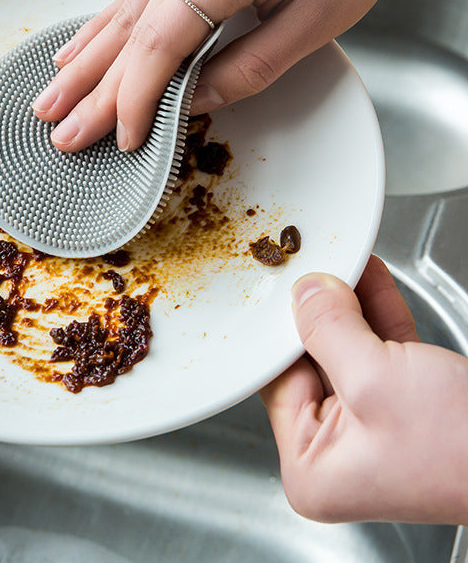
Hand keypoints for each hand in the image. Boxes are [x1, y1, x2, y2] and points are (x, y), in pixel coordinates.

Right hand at [32, 0, 420, 152]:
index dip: (136, 97)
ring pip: (121, 12)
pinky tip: (75, 51)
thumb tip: (195, 101)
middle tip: (60, 133)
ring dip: (83, 63)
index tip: (123, 136)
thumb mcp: (316, 23)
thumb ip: (249, 69)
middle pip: (129, 32)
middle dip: (91, 90)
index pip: (162, 44)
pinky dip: (102, 27)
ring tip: (50, 100)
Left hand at [260, 255, 467, 523]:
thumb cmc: (460, 454)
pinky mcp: (405, 407)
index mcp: (311, 464)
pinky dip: (378, 312)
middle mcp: (336, 451)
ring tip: (340, 262)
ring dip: (348, 302)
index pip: (277, 379)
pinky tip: (370, 277)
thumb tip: (306, 294)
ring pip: (347, 349)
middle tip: (313, 266)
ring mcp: (371, 427)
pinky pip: (381, 350)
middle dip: (318, 310)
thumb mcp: (374, 379)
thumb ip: (329, 330)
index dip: (283, 329)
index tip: (285, 287)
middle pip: (311, 361)